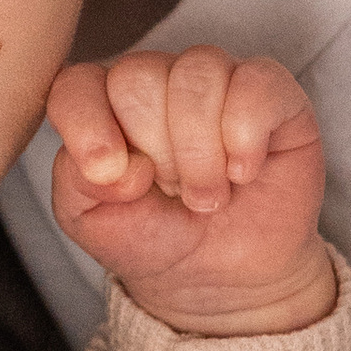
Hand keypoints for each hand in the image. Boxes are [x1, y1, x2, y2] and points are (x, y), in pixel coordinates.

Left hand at [45, 45, 335, 336]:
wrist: (223, 277)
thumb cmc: (154, 239)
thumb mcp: (92, 221)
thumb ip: (77, 181)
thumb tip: (117, 161)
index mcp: (103, 103)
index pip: (78, 83)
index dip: (86, 124)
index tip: (106, 174)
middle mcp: (157, 80)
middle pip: (138, 77)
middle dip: (155, 150)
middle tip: (172, 192)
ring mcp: (217, 80)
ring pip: (197, 73)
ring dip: (200, 151)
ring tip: (208, 195)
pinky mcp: (273, 93)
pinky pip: (256, 83)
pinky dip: (245, 137)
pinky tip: (243, 172)